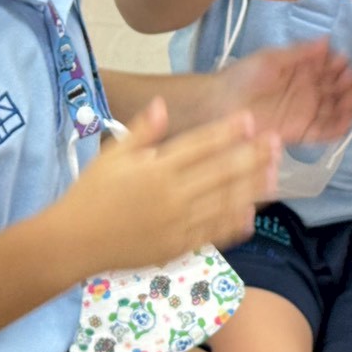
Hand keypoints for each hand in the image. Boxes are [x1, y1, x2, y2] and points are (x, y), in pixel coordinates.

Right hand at [63, 99, 278, 270]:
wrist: (74, 241)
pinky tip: (252, 214)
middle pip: (221, 173)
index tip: (250, 119)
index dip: (228, 132)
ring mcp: (177, 224)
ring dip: (252, 188)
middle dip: (252, 156)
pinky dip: (234, 224)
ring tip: (275, 174)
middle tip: (277, 143)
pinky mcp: (177, 247)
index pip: (200, 145)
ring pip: (224, 203)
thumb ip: (143, 130)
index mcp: (156, 168)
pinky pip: (212, 234)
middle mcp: (172, 195)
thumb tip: (163, 104)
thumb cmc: (91, 193)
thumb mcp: (113, 154)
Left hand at [217, 39, 351, 145]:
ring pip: (335, 110)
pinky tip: (346, 120)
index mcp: (301, 70)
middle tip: (350, 80)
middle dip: (347, 84)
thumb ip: (299, 52)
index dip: (339, 64)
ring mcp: (305, 112)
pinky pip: (325, 132)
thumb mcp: (271, 58)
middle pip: (336, 88)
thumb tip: (327, 40)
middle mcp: (307, 91)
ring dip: (347, 104)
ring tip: (351, 99)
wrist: (220, 105)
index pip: (328, 66)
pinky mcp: (301, 132)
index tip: (344, 61)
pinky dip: (339, 127)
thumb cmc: (243, 77)